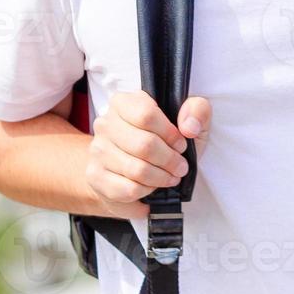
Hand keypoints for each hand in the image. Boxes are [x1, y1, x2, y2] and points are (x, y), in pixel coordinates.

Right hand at [85, 90, 210, 217]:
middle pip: (144, 144)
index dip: (170, 134)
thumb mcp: (187, 121)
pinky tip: (151, 186)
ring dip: (161, 177)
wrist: (133, 170)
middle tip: (180, 166)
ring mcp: (98, 150)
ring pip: (137, 169)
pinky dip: (147, 190)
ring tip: (170, 177)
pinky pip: (128, 189)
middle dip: (170, 160)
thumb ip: (197, 110)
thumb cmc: (163, 142)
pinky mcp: (96, 176)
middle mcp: (106, 123)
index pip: (146, 115)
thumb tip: (189, 126)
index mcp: (125, 102)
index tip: (181, 144)